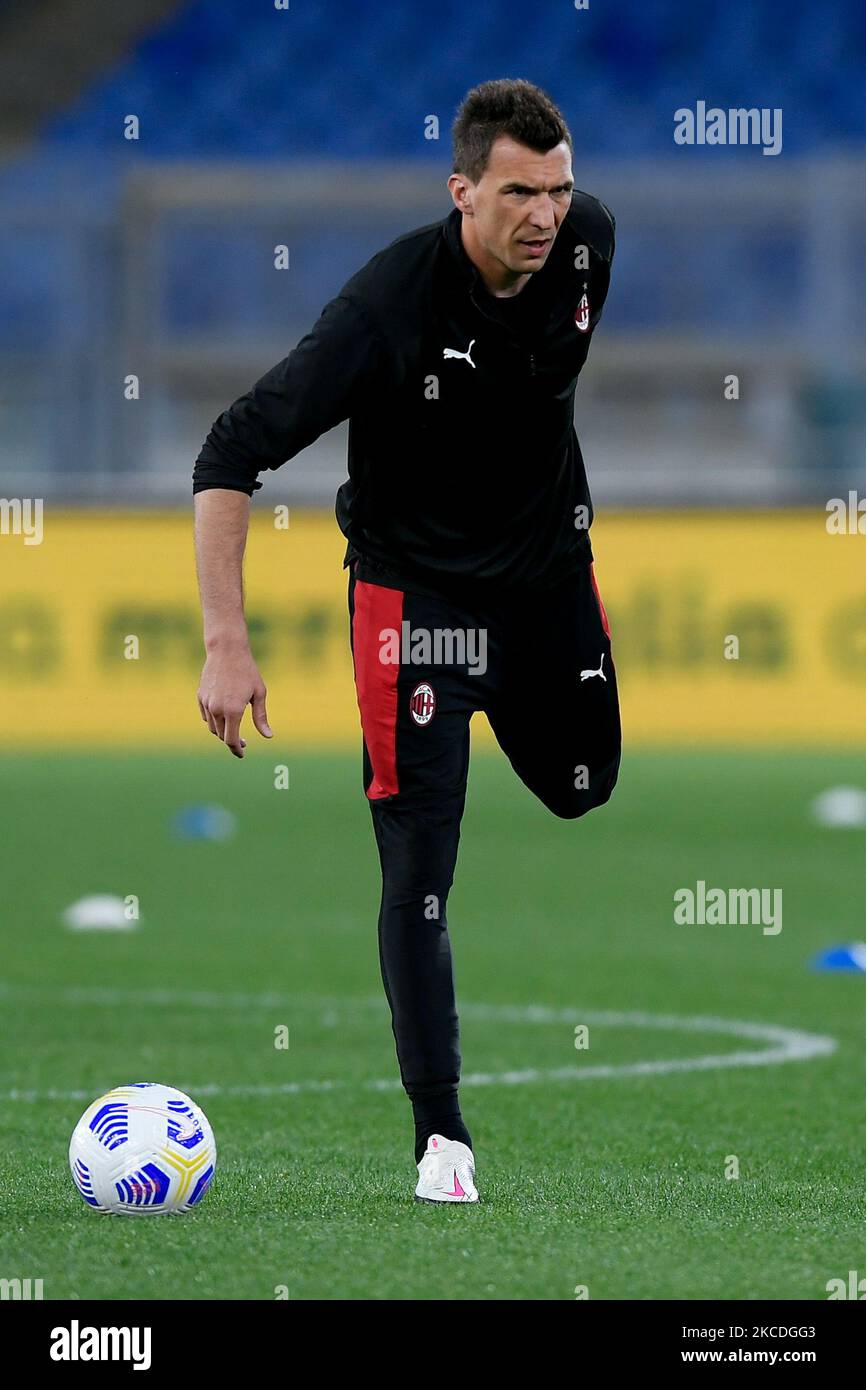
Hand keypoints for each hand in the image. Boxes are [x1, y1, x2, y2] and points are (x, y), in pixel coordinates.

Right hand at [197, 641, 271, 757]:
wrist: (226, 651)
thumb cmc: (247, 671)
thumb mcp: (259, 693)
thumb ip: (261, 717)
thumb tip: (268, 736)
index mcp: (233, 711)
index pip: (231, 740)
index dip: (237, 750)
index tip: (242, 753)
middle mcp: (217, 709)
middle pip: (221, 736)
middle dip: (232, 741)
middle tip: (244, 741)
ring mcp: (207, 703)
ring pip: (213, 727)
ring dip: (223, 732)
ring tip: (234, 729)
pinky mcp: (200, 696)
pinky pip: (206, 716)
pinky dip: (214, 721)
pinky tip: (224, 717)